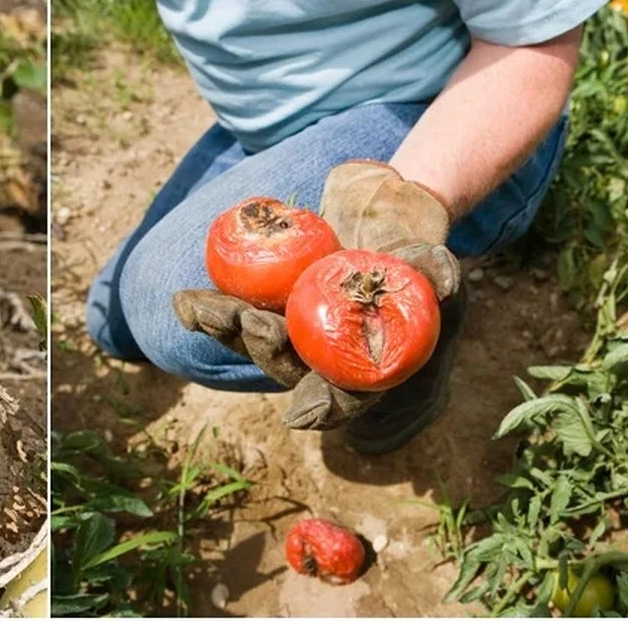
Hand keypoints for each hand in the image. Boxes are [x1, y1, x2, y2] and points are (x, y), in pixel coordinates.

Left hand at [174, 161, 460, 429]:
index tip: (301, 411)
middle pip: (286, 368)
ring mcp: (292, 335)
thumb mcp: (434, 262)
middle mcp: (322, 360)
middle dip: (261, 350)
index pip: (345, 400)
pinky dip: (210, 310)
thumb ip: (436, 272)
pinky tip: (183, 302)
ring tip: (196, 308)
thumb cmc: (413, 249)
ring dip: (223, 329)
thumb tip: (444, 281)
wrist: (380, 216)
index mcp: (366, 369)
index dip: (324, 409)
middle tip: (251, 321)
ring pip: (253, 343)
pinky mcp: (268, 307)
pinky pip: (235, 313)